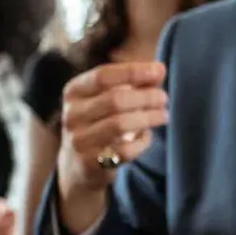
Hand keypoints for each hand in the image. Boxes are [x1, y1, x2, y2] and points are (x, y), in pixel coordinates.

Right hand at [56, 62, 166, 234]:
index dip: (133, 72)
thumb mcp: (107, 99)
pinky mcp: (89, 163)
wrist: (76, 165)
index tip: (159, 70)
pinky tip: (147, 137)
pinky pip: (125, 150)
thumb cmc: (99, 123)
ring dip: (148, 117)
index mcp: (73, 92)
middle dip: (145, 97)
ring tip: (164, 115)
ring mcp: (78, 140)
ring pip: (120, 124)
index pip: (103, 76)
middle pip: (114, 99)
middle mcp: (71, 115)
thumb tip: (160, 69)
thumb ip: (133, 83)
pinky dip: (142, 142)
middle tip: (164, 98)